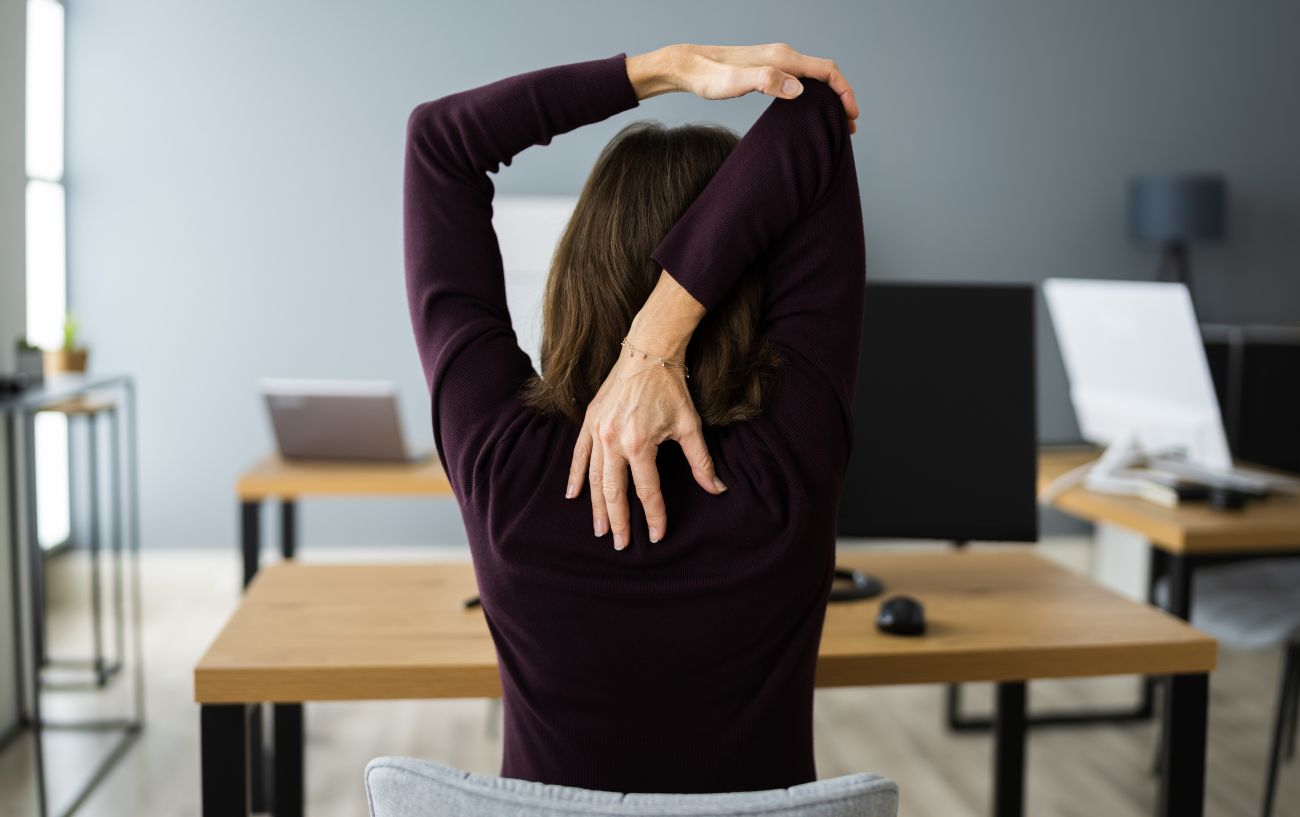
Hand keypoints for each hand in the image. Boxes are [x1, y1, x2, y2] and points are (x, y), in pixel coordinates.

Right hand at [566, 272, 722, 550]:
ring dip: (596, 506)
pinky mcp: (590, 422)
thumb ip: (701, 462)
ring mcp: (597, 432)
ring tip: (600, 529)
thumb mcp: (690, 426)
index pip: (647, 491)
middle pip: (614, 492)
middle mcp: (613, 441)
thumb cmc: (671, 388)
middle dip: (618, 521)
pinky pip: (579, 456)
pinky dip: (576, 476)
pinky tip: (574, 495)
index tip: (656, 536)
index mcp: (639, 444)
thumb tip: (718, 489)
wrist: (647, 353)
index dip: (654, 516)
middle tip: (620, 545)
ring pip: (595, 478)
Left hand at [626, 43, 859, 132]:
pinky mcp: (767, 69)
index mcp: (783, 59)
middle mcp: (783, 56)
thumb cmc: (708, 76)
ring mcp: (776, 61)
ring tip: (834, 122)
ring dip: (828, 97)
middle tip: (848, 127)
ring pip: (813, 77)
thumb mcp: (735, 83)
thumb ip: (766, 81)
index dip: (844, 92)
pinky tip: (808, 111)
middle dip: (841, 98)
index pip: (827, 71)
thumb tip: (797, 89)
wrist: (688, 66)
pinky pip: (800, 80)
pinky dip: (813, 95)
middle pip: (825, 74)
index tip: (852, 116)